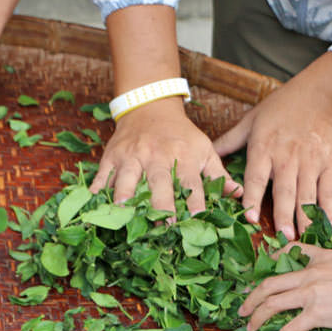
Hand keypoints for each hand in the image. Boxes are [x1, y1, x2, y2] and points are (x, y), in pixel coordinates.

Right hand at [89, 99, 239, 214]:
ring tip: (123, 212)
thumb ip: (218, 173)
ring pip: (126, 177)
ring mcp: (131, 155)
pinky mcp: (112, 156)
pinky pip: (103, 175)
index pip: (190, 181)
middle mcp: (156, 155)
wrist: (150, 106)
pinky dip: (97, 189)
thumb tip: (238, 194)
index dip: (195, 201)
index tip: (198, 220)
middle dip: (161, 203)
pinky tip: (94, 204)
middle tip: (164, 224)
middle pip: (158, 181)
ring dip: (124, 194)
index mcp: (182, 155)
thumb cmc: (179, 134)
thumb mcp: (204, 148)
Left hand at [213, 68, 331, 239]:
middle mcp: (287, 158)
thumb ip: (229, 141)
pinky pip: (328, 190)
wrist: (324, 91)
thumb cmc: (283, 104)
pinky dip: (329, 209)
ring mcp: (310, 162)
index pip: (256, 178)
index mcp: (264, 148)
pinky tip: (330, 225)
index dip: (252, 198)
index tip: (249, 218)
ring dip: (306, 217)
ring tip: (305, 237)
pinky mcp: (329, 163)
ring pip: (307, 194)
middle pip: (284, 191)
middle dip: (284, 216)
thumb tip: (207, 154)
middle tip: (284, 239)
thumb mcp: (252, 120)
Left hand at [237, 244, 331, 330]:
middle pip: (269, 283)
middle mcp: (312, 272)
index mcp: (323, 256)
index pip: (290, 253)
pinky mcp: (318, 313)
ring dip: (256, 317)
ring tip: (250, 327)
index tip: (260, 276)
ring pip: (271, 304)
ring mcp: (313, 292)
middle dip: (251, 297)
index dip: (270, 263)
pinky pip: (289, 329)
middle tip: (242, 308)